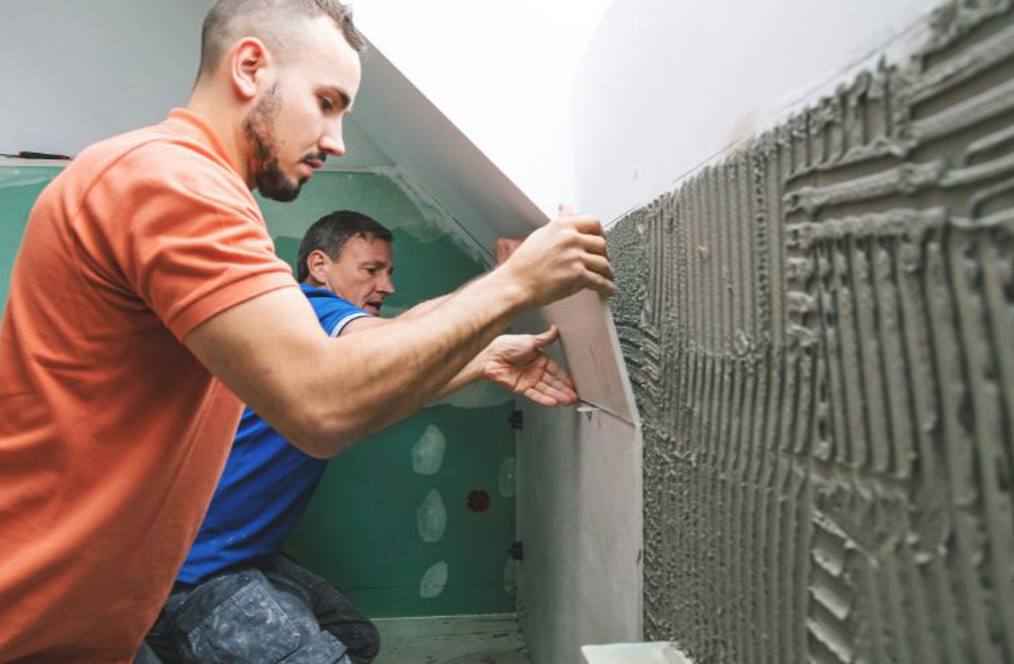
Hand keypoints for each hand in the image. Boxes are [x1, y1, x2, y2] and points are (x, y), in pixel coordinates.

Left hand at [481, 326, 576, 406]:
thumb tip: (554, 329)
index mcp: (539, 359)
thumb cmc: (506, 345)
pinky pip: (535, 395)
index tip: (574, 384)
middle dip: (564, 390)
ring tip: (568, 401)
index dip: (565, 378)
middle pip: (553, 383)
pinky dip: (545, 399)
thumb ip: (545, 338)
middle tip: (574, 396)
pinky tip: (554, 402)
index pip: (556, 371)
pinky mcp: (521, 388)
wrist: (491, 356)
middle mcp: (534, 371)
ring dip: (558, 396)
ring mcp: (528, 380)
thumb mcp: (530, 340)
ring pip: (546, 390)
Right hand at [499, 205, 614, 307]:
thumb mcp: (541, 234)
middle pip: (602, 244)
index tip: (602, 238)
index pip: (593, 221)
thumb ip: (559, 222)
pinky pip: (600, 281)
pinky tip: (608, 290)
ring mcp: (576, 257)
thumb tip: (566, 209)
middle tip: (603, 260)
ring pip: (603, 263)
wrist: (516, 284)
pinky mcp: (578, 275)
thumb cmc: (524, 263)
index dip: (601, 232)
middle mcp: (571, 238)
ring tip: (607, 277)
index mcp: (562, 226)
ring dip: (608, 272)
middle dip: (604, 254)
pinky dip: (607, 287)